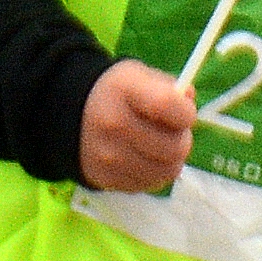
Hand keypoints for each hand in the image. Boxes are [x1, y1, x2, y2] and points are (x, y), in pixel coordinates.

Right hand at [78, 61, 196, 193]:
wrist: (72, 116)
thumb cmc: (117, 94)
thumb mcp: (140, 76)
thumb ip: (169, 87)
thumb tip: (189, 102)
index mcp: (124, 90)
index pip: (167, 106)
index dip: (185, 114)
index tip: (183, 114)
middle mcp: (113, 124)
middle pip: (175, 148)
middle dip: (181, 140)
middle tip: (170, 132)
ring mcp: (109, 156)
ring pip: (167, 171)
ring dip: (170, 160)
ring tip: (157, 146)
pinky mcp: (107, 180)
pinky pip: (150, 184)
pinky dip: (153, 173)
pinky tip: (142, 158)